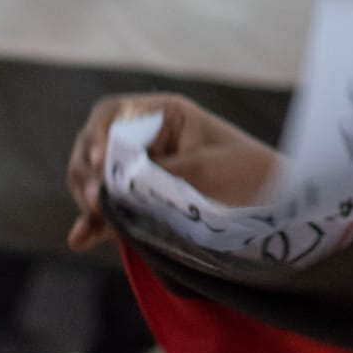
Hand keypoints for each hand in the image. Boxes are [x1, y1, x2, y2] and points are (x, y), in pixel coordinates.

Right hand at [65, 93, 281, 251]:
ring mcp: (139, 168)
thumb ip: (155, 178)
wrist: (272, 203)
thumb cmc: (246, 172)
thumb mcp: (202, 169)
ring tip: (92, 220)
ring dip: (88, 197)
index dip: (97, 136)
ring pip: (94, 177)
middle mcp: (145, 137)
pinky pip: (107, 207)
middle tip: (95, 202)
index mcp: (162, 114)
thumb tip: (110, 192)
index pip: (112, 114)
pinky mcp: (139, 199)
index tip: (100, 164)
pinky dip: (93, 222)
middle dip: (87, 173)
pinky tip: (80, 238)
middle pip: (94, 146)